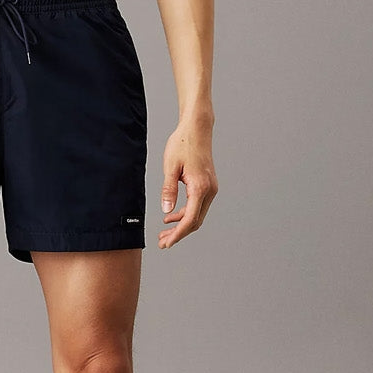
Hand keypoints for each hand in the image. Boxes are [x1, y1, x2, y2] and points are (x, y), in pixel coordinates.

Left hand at [158, 119, 217, 249]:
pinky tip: (171, 216)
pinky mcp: (208, 185)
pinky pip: (197, 206)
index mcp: (200, 188)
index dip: (178, 234)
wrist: (197, 129)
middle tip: (162, 242)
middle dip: (179, 234)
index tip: (166, 243)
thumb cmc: (183, 144)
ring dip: (181, 225)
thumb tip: (167, 211)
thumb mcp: (170, 167)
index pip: (190, 219)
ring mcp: (211, 188)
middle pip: (195, 221)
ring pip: (197, 215)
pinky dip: (185, 213)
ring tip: (164, 232)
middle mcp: (209, 191)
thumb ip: (168, 190)